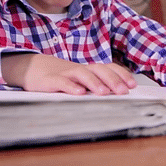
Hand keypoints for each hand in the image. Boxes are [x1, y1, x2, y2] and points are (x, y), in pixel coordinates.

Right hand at [2, 53, 136, 94]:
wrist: (33, 69)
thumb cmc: (62, 78)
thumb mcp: (80, 82)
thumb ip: (96, 87)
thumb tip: (117, 98)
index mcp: (89, 70)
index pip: (109, 68)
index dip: (121, 75)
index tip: (133, 85)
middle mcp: (80, 69)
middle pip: (98, 69)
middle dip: (112, 79)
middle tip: (123, 91)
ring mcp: (65, 73)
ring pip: (82, 73)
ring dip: (94, 82)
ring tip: (103, 92)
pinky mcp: (50, 80)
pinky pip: (61, 82)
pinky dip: (70, 86)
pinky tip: (79, 93)